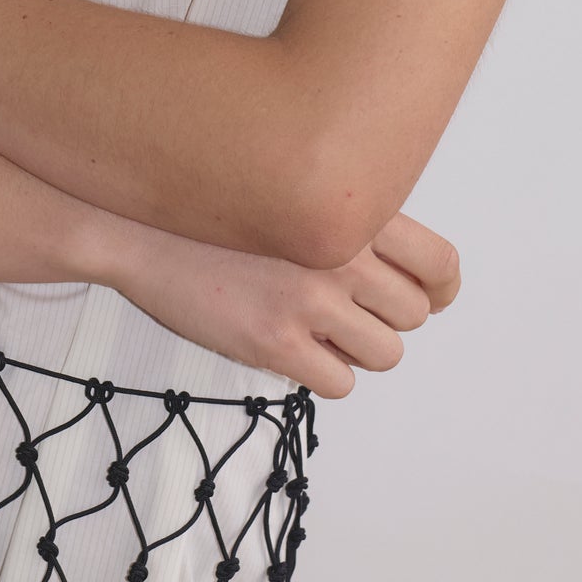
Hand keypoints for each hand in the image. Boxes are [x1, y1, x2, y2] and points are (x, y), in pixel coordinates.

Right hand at [100, 208, 459, 401]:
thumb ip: (350, 225)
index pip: (440, 264)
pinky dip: (324, 374)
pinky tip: (293, 349)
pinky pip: (341, 385)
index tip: (429, 297)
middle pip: (414, 315)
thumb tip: (407, 275)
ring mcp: (309, 300)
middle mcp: (340, 254)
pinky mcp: (275, 343)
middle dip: (385, 320)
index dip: (440, 289)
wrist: (140, 231)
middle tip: (345, 311)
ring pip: (385, 355)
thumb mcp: (294, 196)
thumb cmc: (216, 216)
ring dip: (357, 351)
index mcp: (352, 213)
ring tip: (316, 330)